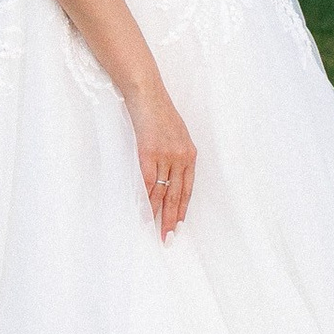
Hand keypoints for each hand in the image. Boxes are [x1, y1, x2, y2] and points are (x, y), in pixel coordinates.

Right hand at [130, 83, 196, 240]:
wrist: (147, 94)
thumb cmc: (158, 113)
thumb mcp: (175, 135)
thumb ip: (174, 155)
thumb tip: (167, 176)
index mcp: (189, 154)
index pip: (188, 189)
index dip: (183, 209)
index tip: (179, 227)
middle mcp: (181, 157)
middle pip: (177, 195)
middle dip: (173, 219)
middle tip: (168, 239)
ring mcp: (166, 155)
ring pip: (162, 192)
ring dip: (158, 214)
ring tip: (156, 230)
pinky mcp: (149, 153)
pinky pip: (148, 182)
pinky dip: (145, 199)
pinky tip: (144, 211)